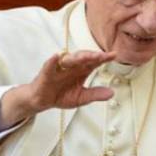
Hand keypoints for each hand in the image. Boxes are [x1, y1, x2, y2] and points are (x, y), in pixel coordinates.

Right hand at [0, 50, 115, 128]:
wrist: (41, 100)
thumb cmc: (60, 95)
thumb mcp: (81, 97)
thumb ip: (95, 94)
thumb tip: (111, 93)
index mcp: (81, 70)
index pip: (94, 61)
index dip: (104, 58)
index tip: (113, 55)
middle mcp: (71, 66)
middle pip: (83, 57)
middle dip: (92, 55)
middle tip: (102, 55)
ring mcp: (59, 68)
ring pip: (69, 59)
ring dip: (78, 57)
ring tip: (87, 56)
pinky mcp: (46, 73)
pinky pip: (49, 65)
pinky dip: (53, 61)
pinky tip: (57, 56)